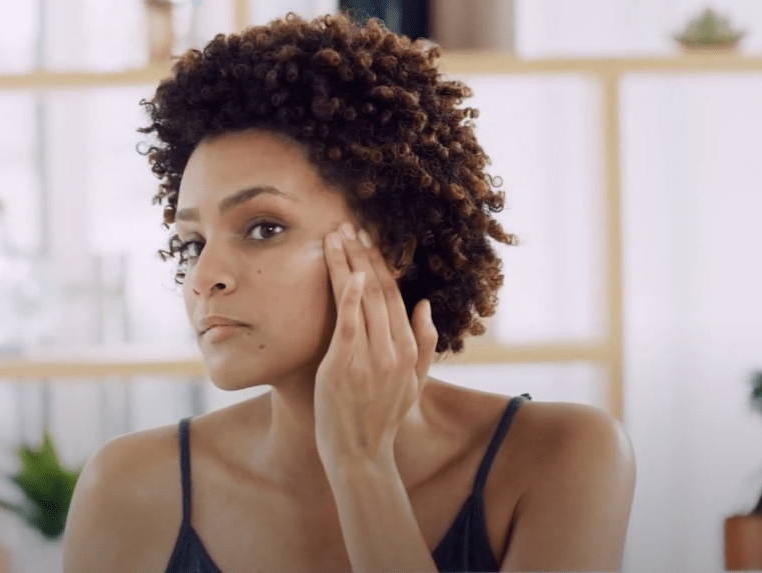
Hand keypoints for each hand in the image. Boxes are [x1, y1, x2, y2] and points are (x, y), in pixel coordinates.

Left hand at [314, 222, 436, 468]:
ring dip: (347, 264)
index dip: (381, 265)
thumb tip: (425, 304)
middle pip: (379, 290)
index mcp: (409, 350)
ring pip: (362, 299)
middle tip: (349, 226)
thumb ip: (426, 344)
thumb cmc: (382, 419)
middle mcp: (393, 349)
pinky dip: (347, 295)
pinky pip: (348, 322)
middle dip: (363, 255)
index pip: (396, 295)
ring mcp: (370, 357)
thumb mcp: (414, 384)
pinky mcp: (344, 365)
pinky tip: (342, 270)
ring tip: (335, 236)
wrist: (360, 453)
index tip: (368, 240)